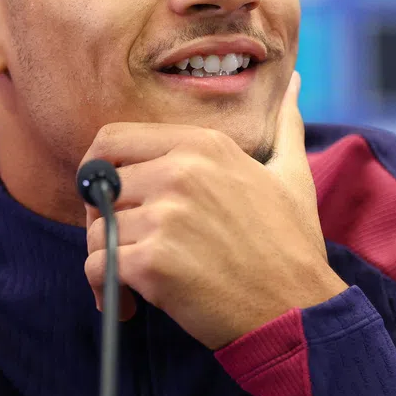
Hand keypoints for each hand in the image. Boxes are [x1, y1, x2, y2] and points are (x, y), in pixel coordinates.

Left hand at [83, 72, 347, 349]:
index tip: (110, 199)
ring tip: (133, 283)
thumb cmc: (292, 247)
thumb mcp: (292, 175)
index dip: (101, 170)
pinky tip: (130, 304)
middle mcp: (179, 171)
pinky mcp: (153, 261)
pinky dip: (105, 290)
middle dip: (102, 218)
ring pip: (96, 230)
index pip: (114, 138)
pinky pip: (98, 267)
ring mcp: (165, 215)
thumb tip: (294, 83)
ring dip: (107, 260)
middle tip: (124, 245)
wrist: (299, 311)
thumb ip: (285, 126)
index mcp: (203, 144)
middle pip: (100, 185)